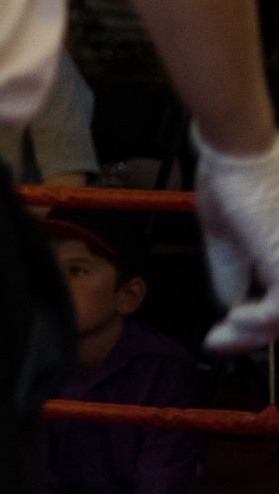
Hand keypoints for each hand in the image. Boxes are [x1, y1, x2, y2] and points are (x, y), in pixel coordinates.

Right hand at [193, 128, 278, 350]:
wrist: (238, 154)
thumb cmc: (234, 180)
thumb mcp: (226, 236)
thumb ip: (232, 272)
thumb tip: (231, 302)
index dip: (256, 324)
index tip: (225, 332)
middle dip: (253, 334)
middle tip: (221, 340)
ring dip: (252, 331)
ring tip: (224, 331)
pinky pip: (277, 311)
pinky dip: (254, 322)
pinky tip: (233, 317)